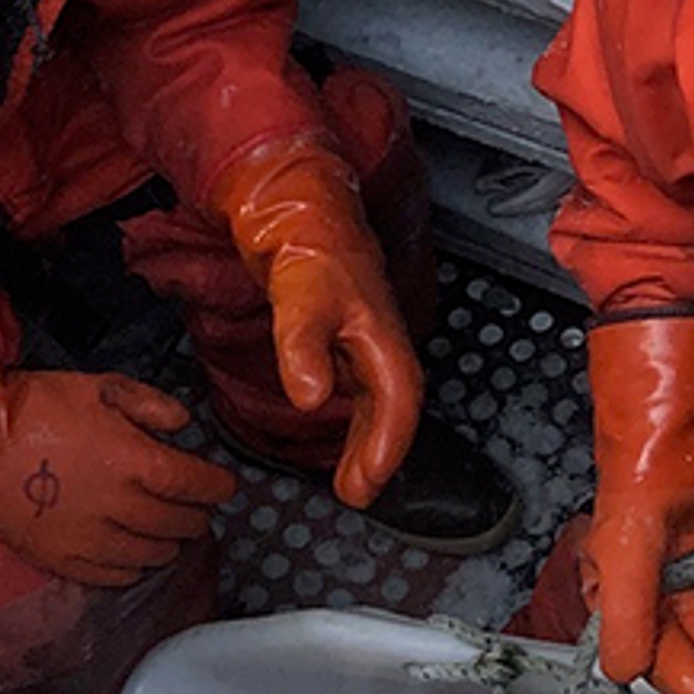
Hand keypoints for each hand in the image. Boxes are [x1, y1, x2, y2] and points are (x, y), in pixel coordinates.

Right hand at [0, 328, 237, 587]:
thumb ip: (150, 405)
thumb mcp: (100, 387)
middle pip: (181, 525)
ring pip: (153, 555)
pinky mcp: (65, 560)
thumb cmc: (38, 407)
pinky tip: (134, 554)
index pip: (198, 485)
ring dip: (170, 544)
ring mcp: (92, 539)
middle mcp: (121, 506)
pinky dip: (134, 567)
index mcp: (135, 461)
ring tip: (168, 532)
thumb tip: (183, 427)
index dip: (219, 487)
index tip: (223, 485)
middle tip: (196, 508)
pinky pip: (116, 576)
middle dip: (196, 516)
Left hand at [210, 138, 419, 505]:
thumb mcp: (299, 293)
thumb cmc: (306, 240)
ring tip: (351, 475)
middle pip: (394, 406)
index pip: (397, 400)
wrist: (296, 200)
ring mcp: (366, 331)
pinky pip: (362, 382)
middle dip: (381, 453)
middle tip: (357, 494)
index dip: (386, 447)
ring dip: (370, 437)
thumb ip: (302, 345)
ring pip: (380, 395)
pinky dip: (356, 412)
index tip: (365, 484)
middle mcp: (380, 335)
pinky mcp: (346, 327)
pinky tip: (336, 420)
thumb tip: (312, 398)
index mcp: (380, 330)